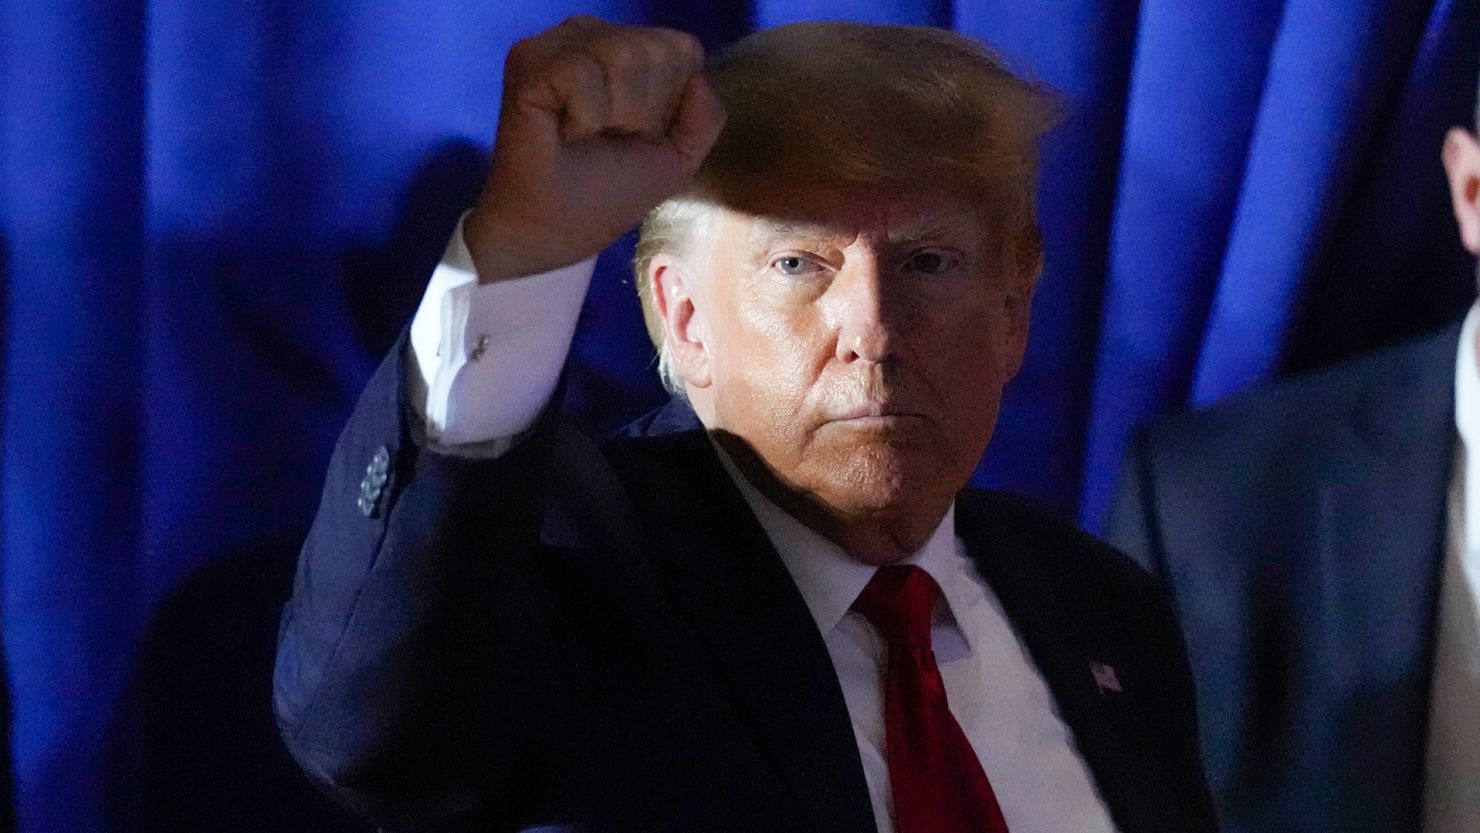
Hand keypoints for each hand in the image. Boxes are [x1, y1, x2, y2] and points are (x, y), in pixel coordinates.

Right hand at [465, 16, 725, 282]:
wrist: (553, 232)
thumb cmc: (607, 193)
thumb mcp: (678, 156)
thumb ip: (706, 115)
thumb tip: (697, 77)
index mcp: (626, 49)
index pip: (681, 50)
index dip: (670, 103)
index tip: (636, 135)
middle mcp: (591, 36)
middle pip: (657, 51)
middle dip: (644, 110)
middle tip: (607, 139)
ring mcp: (557, 44)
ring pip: (623, 55)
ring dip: (615, 115)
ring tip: (585, 136)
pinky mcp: (528, 62)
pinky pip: (582, 72)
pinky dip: (585, 116)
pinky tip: (564, 132)